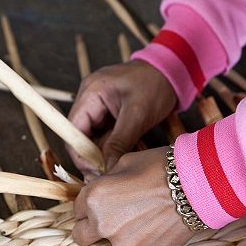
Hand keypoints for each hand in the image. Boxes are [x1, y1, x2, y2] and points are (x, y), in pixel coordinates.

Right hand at [68, 60, 176, 174]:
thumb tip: (107, 167)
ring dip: (103, 154)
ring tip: (114, 168)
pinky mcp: (109, 113)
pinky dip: (111, 147)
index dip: (79, 154)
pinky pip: (104, 135)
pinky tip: (120, 157)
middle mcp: (89, 99)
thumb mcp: (137, 115)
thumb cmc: (155, 85)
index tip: (93, 171)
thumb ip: (119, 142)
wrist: (171, 71)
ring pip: (93, 138)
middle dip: (92, 157)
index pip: (73, 130)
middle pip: (80, 136)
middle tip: (105, 174)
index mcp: (91, 92)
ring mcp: (98, 106)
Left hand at [72, 147, 192, 245]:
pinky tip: (157, 227)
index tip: (101, 203)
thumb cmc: (161, 168)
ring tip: (145, 218)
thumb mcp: (124, 163)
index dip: (87, 205)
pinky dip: (142, 242)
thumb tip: (100, 193)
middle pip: (82, 236)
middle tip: (112, 217)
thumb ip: (104, 183)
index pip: (76, 210)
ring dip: (121, 235)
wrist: (198, 185)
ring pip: (111, 245)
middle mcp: (103, 226)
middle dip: (91, 228)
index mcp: (93, 199)